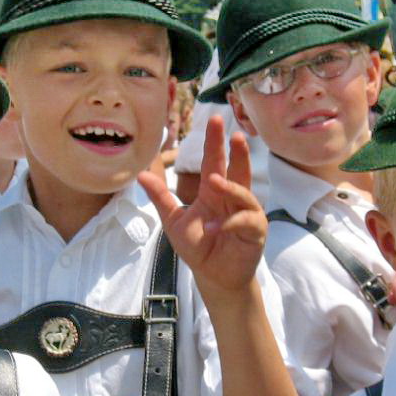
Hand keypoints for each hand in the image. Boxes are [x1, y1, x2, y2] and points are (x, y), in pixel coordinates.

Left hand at [138, 115, 264, 294]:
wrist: (213, 276)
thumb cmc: (197, 247)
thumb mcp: (174, 221)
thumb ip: (161, 197)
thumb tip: (141, 174)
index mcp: (213, 191)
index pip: (214, 162)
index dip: (214, 142)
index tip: (214, 119)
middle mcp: (232, 197)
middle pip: (236, 170)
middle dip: (236, 151)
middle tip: (234, 133)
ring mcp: (246, 213)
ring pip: (244, 192)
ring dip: (230, 186)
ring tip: (215, 182)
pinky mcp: (254, 231)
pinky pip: (246, 220)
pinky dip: (231, 222)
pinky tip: (217, 228)